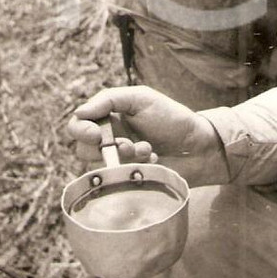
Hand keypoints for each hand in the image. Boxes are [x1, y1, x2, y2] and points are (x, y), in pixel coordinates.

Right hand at [67, 86, 227, 186]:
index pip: (77, 125)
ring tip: (147, 148)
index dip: (80, 130)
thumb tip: (79, 113)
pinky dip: (137, 167)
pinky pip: (118, 179)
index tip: (96, 134)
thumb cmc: (171, 118)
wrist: (198, 145)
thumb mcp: (142, 98)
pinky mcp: (129, 180)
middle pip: (82, 149)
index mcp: (109, 118)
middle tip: (126, 143)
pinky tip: (154, 160)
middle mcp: (109, 141)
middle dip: (104, 147)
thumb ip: (109, 99)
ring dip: (123, 156)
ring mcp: (119, 163)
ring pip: (100, 166)